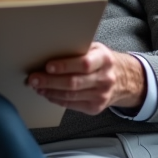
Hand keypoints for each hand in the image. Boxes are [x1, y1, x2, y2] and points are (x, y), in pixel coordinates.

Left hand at [26, 42, 146, 115]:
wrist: (124, 80)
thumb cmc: (102, 61)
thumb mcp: (95, 49)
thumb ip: (78, 49)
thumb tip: (49, 49)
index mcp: (104, 59)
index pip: (84, 64)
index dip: (65, 66)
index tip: (48, 66)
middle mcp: (105, 78)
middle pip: (74, 82)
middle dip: (50, 81)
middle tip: (34, 78)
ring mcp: (101, 95)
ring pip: (70, 95)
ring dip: (49, 91)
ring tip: (36, 86)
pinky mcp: (95, 108)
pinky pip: (71, 104)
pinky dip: (56, 99)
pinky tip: (47, 93)